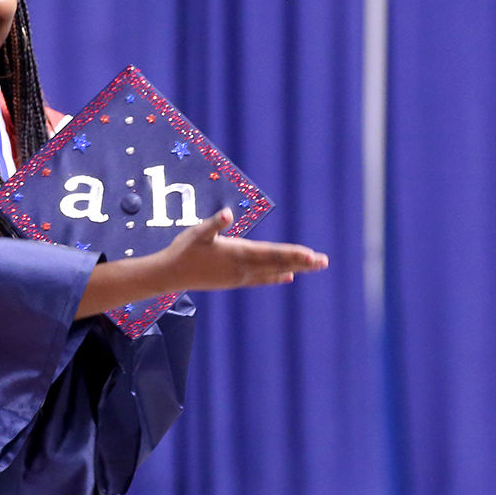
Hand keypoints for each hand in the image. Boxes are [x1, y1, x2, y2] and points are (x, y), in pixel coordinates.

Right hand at [160, 208, 327, 290]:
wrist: (171, 275)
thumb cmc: (184, 250)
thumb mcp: (197, 232)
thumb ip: (214, 223)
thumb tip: (226, 214)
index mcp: (238, 253)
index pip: (272, 253)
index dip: (292, 254)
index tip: (311, 255)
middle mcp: (243, 268)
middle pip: (278, 264)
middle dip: (302, 262)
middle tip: (324, 261)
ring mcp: (240, 276)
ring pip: (273, 272)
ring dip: (294, 268)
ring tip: (313, 267)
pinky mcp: (235, 281)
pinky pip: (262, 279)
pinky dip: (277, 277)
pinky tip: (288, 277)